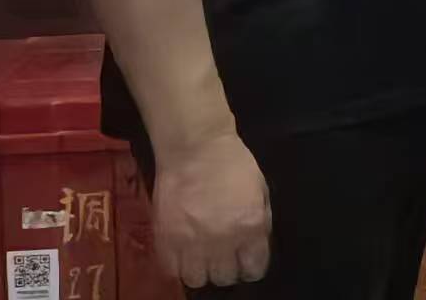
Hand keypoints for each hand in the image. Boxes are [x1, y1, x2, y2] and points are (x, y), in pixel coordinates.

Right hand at [150, 131, 271, 288]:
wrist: (195, 147)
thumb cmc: (233, 163)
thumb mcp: (261, 191)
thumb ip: (261, 222)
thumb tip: (255, 245)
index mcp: (250, 227)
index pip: (253, 269)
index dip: (251, 267)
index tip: (246, 261)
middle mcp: (222, 240)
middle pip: (225, 277)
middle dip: (227, 269)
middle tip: (223, 256)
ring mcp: (191, 241)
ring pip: (196, 279)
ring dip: (201, 270)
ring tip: (201, 256)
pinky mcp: (165, 238)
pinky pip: (171, 269)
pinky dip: (177, 265)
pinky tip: (183, 253)